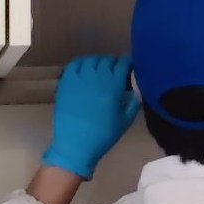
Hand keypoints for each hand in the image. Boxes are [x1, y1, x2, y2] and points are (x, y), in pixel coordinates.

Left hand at [41, 55, 140, 179]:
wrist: (75, 144)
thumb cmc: (103, 135)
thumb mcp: (126, 120)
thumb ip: (134, 101)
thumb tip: (137, 87)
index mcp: (114, 86)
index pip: (123, 64)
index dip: (128, 62)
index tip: (129, 66)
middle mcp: (97, 77)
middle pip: (107, 60)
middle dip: (113, 63)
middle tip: (114, 71)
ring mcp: (80, 78)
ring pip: (91, 60)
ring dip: (98, 62)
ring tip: (99, 70)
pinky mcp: (66, 82)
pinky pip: (74, 64)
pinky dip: (81, 64)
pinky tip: (84, 70)